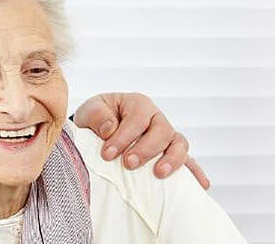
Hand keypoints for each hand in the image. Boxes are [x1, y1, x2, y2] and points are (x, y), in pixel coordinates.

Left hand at [72, 92, 209, 189]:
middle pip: (162, 131)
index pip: (136, 119)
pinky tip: (201, 185)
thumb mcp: (90, 111)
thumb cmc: (97, 118)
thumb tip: (109, 129)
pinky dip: (195, 172)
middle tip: (129, 164)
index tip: (108, 154)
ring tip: (159, 174)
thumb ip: (97, 116)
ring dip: (172, 160)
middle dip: (146, 149)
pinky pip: (188, 161)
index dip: (123, 137)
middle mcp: (156, 118)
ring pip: (179, 144)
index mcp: (138, 104)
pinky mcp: (171, 153)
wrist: (100, 127)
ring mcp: (167, 136)